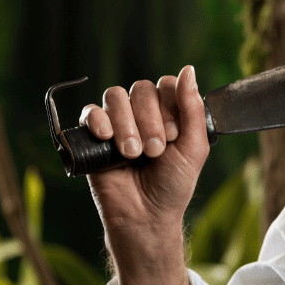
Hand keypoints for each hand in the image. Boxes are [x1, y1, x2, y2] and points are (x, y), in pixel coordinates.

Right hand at [78, 66, 208, 244]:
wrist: (146, 216)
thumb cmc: (173, 185)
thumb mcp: (194, 148)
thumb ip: (192, 108)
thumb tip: (188, 69)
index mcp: (169, 113)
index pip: (166, 85)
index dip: (169, 105)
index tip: (174, 136)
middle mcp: (142, 114)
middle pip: (141, 89)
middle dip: (150, 120)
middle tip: (155, 151)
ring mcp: (117, 123)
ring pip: (115, 96)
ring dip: (126, 123)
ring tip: (133, 153)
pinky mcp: (92, 137)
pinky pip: (89, 112)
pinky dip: (98, 121)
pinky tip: (106, 138)